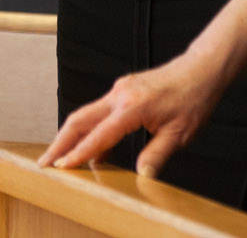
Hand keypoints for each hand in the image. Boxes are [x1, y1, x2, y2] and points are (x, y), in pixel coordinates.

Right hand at [40, 47, 233, 177]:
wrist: (202, 69)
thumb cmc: (193, 98)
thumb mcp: (179, 134)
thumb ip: (156, 155)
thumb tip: (141, 177)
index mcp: (133, 107)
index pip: (98, 135)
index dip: (78, 154)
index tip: (61, 169)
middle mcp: (120, 95)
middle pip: (79, 119)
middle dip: (60, 143)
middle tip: (44, 164)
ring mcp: (120, 90)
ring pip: (86, 114)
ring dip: (71, 136)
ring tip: (60, 159)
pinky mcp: (123, 90)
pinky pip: (99, 111)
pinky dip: (89, 129)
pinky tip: (92, 149)